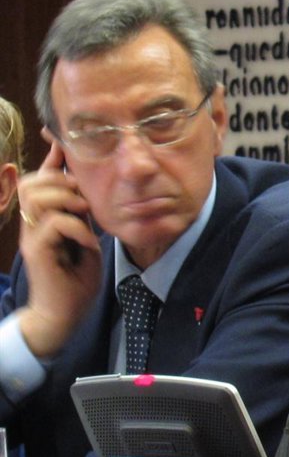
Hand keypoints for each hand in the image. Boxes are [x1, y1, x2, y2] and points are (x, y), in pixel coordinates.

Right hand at [14, 138, 102, 356]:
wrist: (64, 312)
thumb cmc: (76, 275)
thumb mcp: (84, 235)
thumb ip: (83, 212)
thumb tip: (89, 187)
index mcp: (43, 217)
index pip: (40, 179)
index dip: (52, 159)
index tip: (65, 144)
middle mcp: (32, 224)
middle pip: (31, 182)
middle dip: (62, 182)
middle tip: (84, 201)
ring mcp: (32, 237)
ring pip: (38, 197)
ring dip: (67, 200)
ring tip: (85, 215)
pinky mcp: (37, 253)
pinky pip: (53, 224)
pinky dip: (76, 227)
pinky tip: (89, 241)